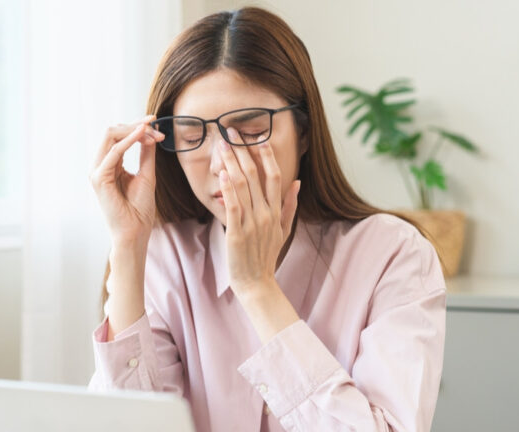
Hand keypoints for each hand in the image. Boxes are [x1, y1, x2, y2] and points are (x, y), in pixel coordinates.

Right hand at [89, 115, 164, 245]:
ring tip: (151, 131)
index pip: (118, 136)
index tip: (156, 123)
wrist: (135, 232)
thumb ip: (146, 153)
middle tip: (156, 127)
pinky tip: (142, 135)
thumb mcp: (146, 174)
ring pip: (110, 136)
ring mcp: (97, 171)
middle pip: (112, 132)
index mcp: (109, 164)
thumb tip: (149, 134)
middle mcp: (100, 166)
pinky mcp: (99, 179)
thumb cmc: (139, 209)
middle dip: (136, 126)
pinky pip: (113, 152)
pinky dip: (128, 141)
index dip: (137, 127)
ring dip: (133, 130)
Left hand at [217, 127, 300, 296]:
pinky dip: (228, 188)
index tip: (255, 137)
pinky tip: (222, 174)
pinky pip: (233, 206)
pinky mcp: (237, 233)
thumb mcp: (284, 230)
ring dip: (231, 162)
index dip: (265, 154)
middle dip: (241, 151)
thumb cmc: (267, 256)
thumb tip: (297, 182)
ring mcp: (252, 222)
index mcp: (277, 211)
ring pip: (242, 186)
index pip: (274, 175)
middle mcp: (266, 213)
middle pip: (255, 175)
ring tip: (221, 145)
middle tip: (230, 132)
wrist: (257, 283)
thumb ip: (290, 205)